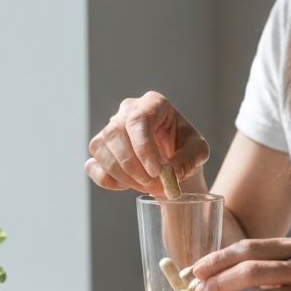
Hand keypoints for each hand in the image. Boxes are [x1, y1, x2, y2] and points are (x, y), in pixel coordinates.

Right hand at [85, 92, 208, 195]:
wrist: (174, 160)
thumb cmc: (186, 148)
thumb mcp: (198, 152)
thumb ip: (188, 160)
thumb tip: (170, 173)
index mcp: (153, 104)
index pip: (138, 119)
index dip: (143, 147)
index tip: (156, 171)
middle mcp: (126, 111)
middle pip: (115, 133)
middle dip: (133, 165)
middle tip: (154, 186)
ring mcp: (109, 129)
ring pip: (100, 148)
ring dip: (123, 175)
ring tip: (148, 187)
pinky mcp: (100, 150)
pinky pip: (92, 165)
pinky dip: (108, 180)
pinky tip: (128, 185)